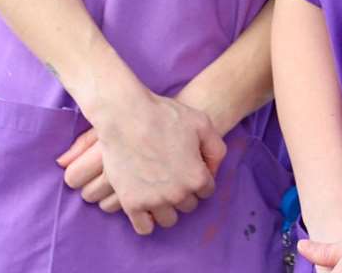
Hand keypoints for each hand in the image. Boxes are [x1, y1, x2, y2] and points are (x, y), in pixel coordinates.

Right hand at [56, 122, 229, 216]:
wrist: (126, 116)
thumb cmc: (164, 115)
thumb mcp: (201, 123)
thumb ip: (215, 149)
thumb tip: (212, 170)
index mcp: (197, 177)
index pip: (206, 190)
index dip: (199, 177)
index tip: (188, 168)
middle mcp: (178, 194)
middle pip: (188, 205)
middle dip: (184, 192)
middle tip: (172, 175)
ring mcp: (154, 201)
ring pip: (168, 219)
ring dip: (167, 208)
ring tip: (159, 191)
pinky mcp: (131, 203)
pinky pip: (144, 227)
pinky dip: (146, 220)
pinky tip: (145, 206)